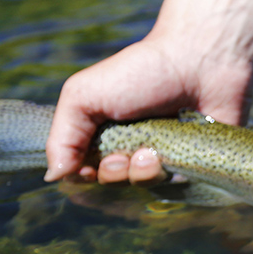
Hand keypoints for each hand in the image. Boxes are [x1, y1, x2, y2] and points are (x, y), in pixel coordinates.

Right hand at [45, 0, 252, 183]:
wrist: (199, 63)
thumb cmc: (140, 73)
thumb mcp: (84, 95)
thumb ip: (63, 136)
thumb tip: (54, 177)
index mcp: (102, 135)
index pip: (82, 175)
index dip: (82, 176)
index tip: (88, 164)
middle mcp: (130, 149)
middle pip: (112, 186)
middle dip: (113, 175)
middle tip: (123, 156)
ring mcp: (163, 159)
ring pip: (144, 190)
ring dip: (142, 175)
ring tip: (152, 153)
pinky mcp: (193, 166)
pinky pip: (179, 190)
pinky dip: (173, 179)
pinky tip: (175, 156)